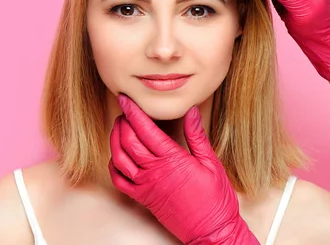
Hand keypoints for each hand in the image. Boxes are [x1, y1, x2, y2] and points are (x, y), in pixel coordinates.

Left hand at [109, 94, 259, 244]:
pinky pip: (119, 181)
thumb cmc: (215, 198)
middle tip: (125, 109)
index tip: (126, 99)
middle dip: (123, 122)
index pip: (145, 129)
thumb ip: (197, 136)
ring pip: (120, 158)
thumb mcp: (211, 162)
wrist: (211, 230)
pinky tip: (117, 156)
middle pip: (129, 141)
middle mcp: (154, 171)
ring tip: (120, 127)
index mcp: (172, 159)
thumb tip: (191, 111)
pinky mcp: (143, 199)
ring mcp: (146, 186)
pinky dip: (114, 165)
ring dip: (116, 140)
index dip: (133, 112)